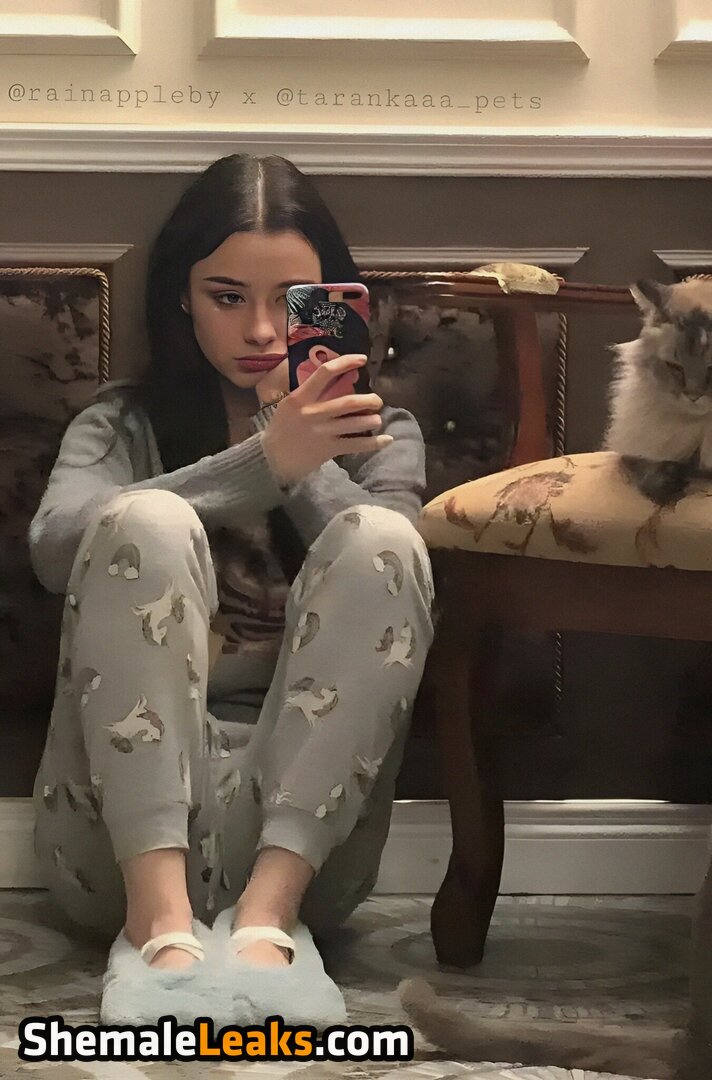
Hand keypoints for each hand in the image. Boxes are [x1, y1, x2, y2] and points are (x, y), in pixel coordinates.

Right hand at [260, 354, 391, 486]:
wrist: (271, 459)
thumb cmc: (282, 428)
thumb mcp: (290, 405)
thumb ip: (311, 392)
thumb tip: (338, 377)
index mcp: (300, 397)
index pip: (325, 372)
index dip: (346, 362)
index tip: (362, 359)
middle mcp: (312, 413)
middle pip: (347, 402)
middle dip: (368, 400)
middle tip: (377, 400)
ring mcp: (321, 432)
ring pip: (354, 423)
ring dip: (371, 420)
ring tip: (378, 418)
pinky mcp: (327, 449)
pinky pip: (355, 445)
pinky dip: (374, 443)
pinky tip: (387, 439)